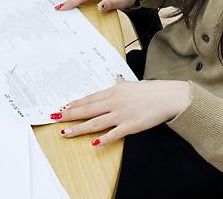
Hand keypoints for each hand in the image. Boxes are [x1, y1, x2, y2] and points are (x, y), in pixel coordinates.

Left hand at [52, 78, 190, 145]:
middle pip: (88, 110)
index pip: (90, 98)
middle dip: (70, 114)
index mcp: (114, 91)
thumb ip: (121, 84)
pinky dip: (103, 139)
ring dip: (79, 128)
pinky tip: (93, 143)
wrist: (167, 96)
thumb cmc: (150, 91)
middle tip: (55, 118)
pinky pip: (114, 134)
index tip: (63, 107)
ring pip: (95, 123)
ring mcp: (121, 115)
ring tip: (66, 132)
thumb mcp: (132, 84)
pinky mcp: (130, 126)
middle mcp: (114, 102)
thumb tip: (115, 79)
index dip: (75, 104)